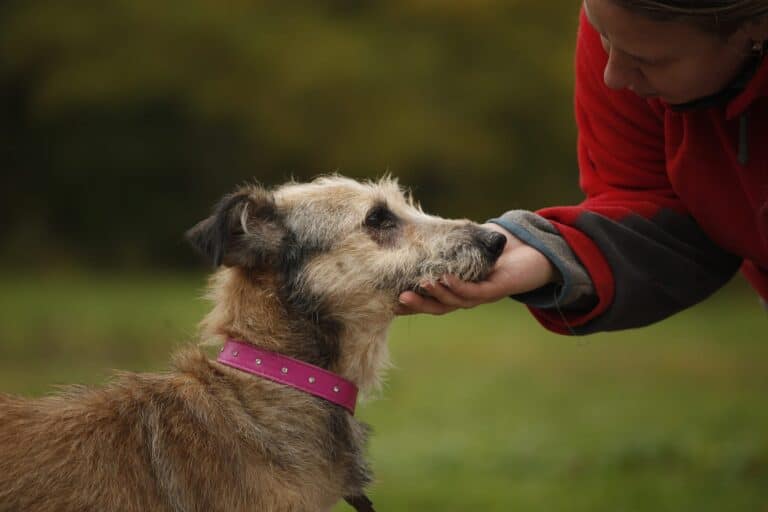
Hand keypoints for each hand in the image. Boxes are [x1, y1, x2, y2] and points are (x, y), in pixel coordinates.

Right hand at [397, 223, 557, 314]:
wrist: (536, 252)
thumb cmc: (500, 247)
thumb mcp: (468, 243)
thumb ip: (448, 242)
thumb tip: (419, 230)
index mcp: (458, 290)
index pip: (430, 300)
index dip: (411, 304)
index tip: (389, 302)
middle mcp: (468, 297)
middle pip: (439, 307)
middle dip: (418, 306)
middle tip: (399, 301)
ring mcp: (481, 296)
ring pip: (454, 301)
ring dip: (436, 295)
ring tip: (420, 285)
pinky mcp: (496, 290)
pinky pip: (473, 292)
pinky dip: (457, 287)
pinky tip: (445, 278)